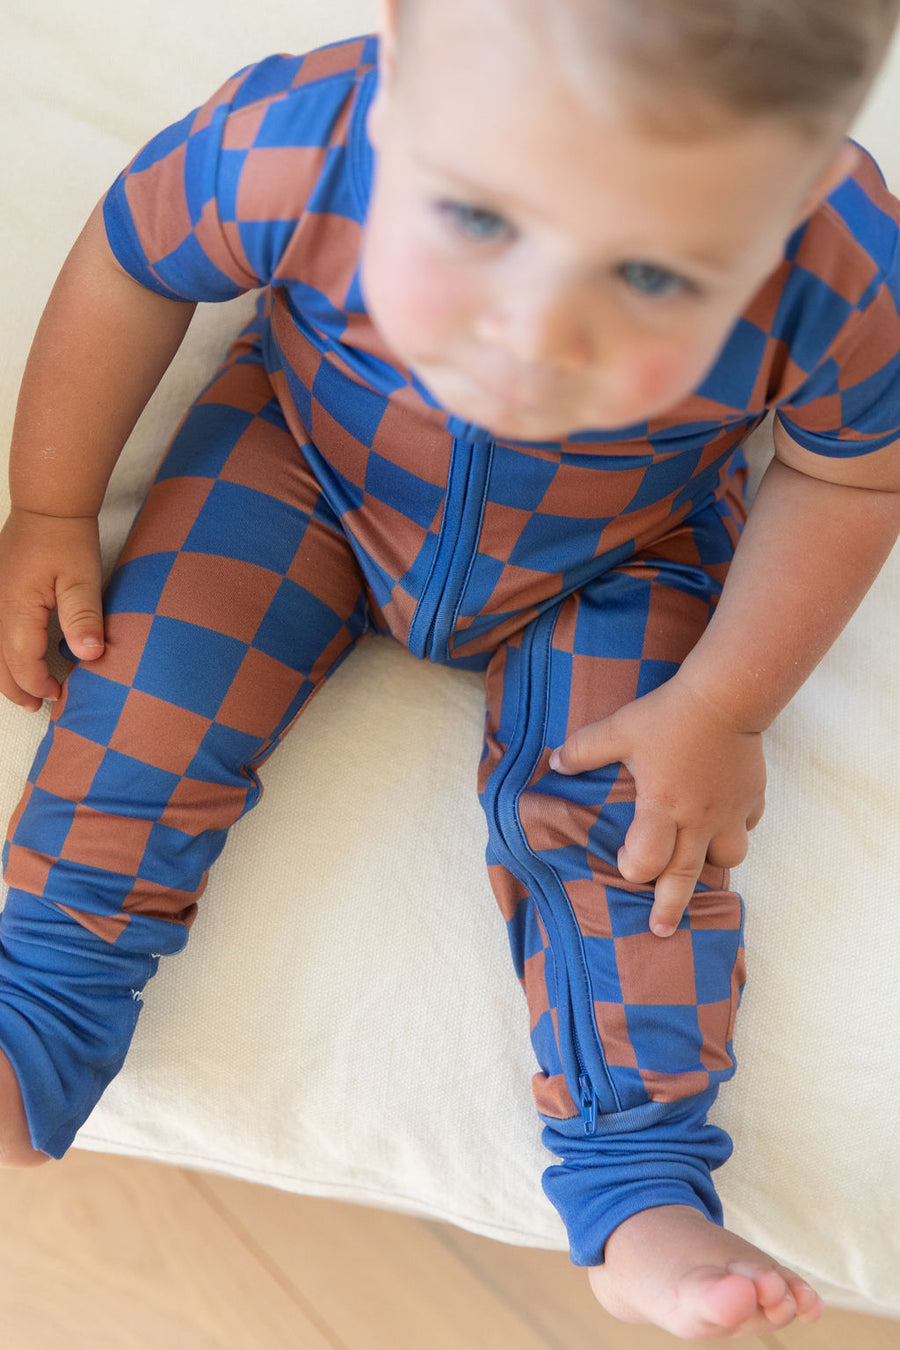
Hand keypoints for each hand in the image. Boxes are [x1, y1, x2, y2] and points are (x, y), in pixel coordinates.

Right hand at [0, 508, 104, 710]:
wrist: (48, 505)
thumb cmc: (67, 539)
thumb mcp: (82, 579)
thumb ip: (84, 618)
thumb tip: (89, 655)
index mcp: (16, 610)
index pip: (21, 663)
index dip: (39, 684)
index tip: (60, 695)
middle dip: (16, 689)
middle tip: (37, 707)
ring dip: (6, 674)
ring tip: (24, 692)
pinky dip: (3, 653)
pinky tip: (14, 658)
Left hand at [549, 675, 765, 935]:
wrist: (726, 696)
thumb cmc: (669, 715)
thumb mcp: (619, 728)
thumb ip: (584, 750)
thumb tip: (553, 763)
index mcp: (662, 806)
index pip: (647, 859)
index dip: (632, 868)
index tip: (624, 864)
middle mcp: (697, 819)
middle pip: (686, 877)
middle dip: (671, 907)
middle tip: (660, 931)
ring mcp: (729, 812)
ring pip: (728, 858)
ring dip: (711, 866)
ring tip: (700, 868)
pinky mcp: (752, 798)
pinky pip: (746, 826)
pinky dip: (735, 829)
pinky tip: (724, 821)